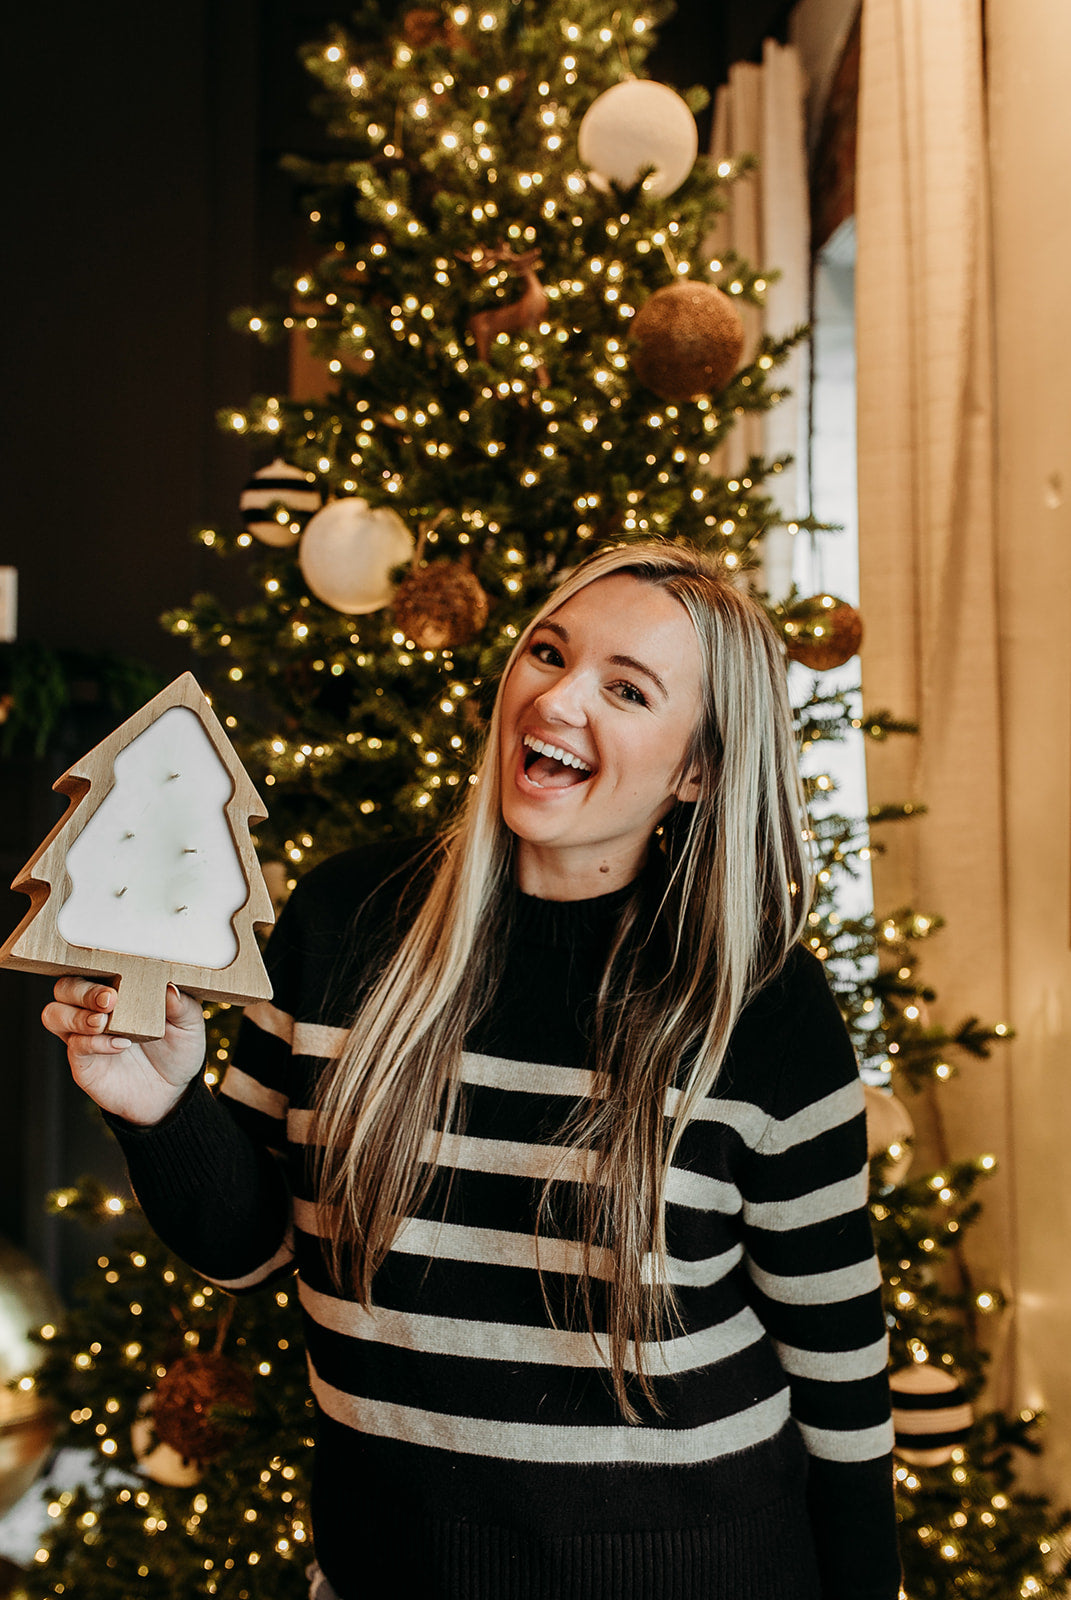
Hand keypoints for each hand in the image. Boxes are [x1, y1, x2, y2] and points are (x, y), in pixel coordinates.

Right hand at [42, 978, 206, 1126]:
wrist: (173, 1092)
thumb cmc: (177, 1050)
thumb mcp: (189, 1024)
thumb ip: (182, 1005)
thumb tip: (169, 987)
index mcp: (117, 990)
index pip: (92, 968)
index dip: (96, 966)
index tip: (118, 974)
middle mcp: (92, 1010)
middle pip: (64, 988)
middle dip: (82, 990)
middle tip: (110, 999)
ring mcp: (83, 1037)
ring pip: (54, 1014)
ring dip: (76, 1015)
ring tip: (104, 1022)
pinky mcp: (83, 1064)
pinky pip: (74, 1047)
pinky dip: (93, 1043)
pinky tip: (119, 1044)